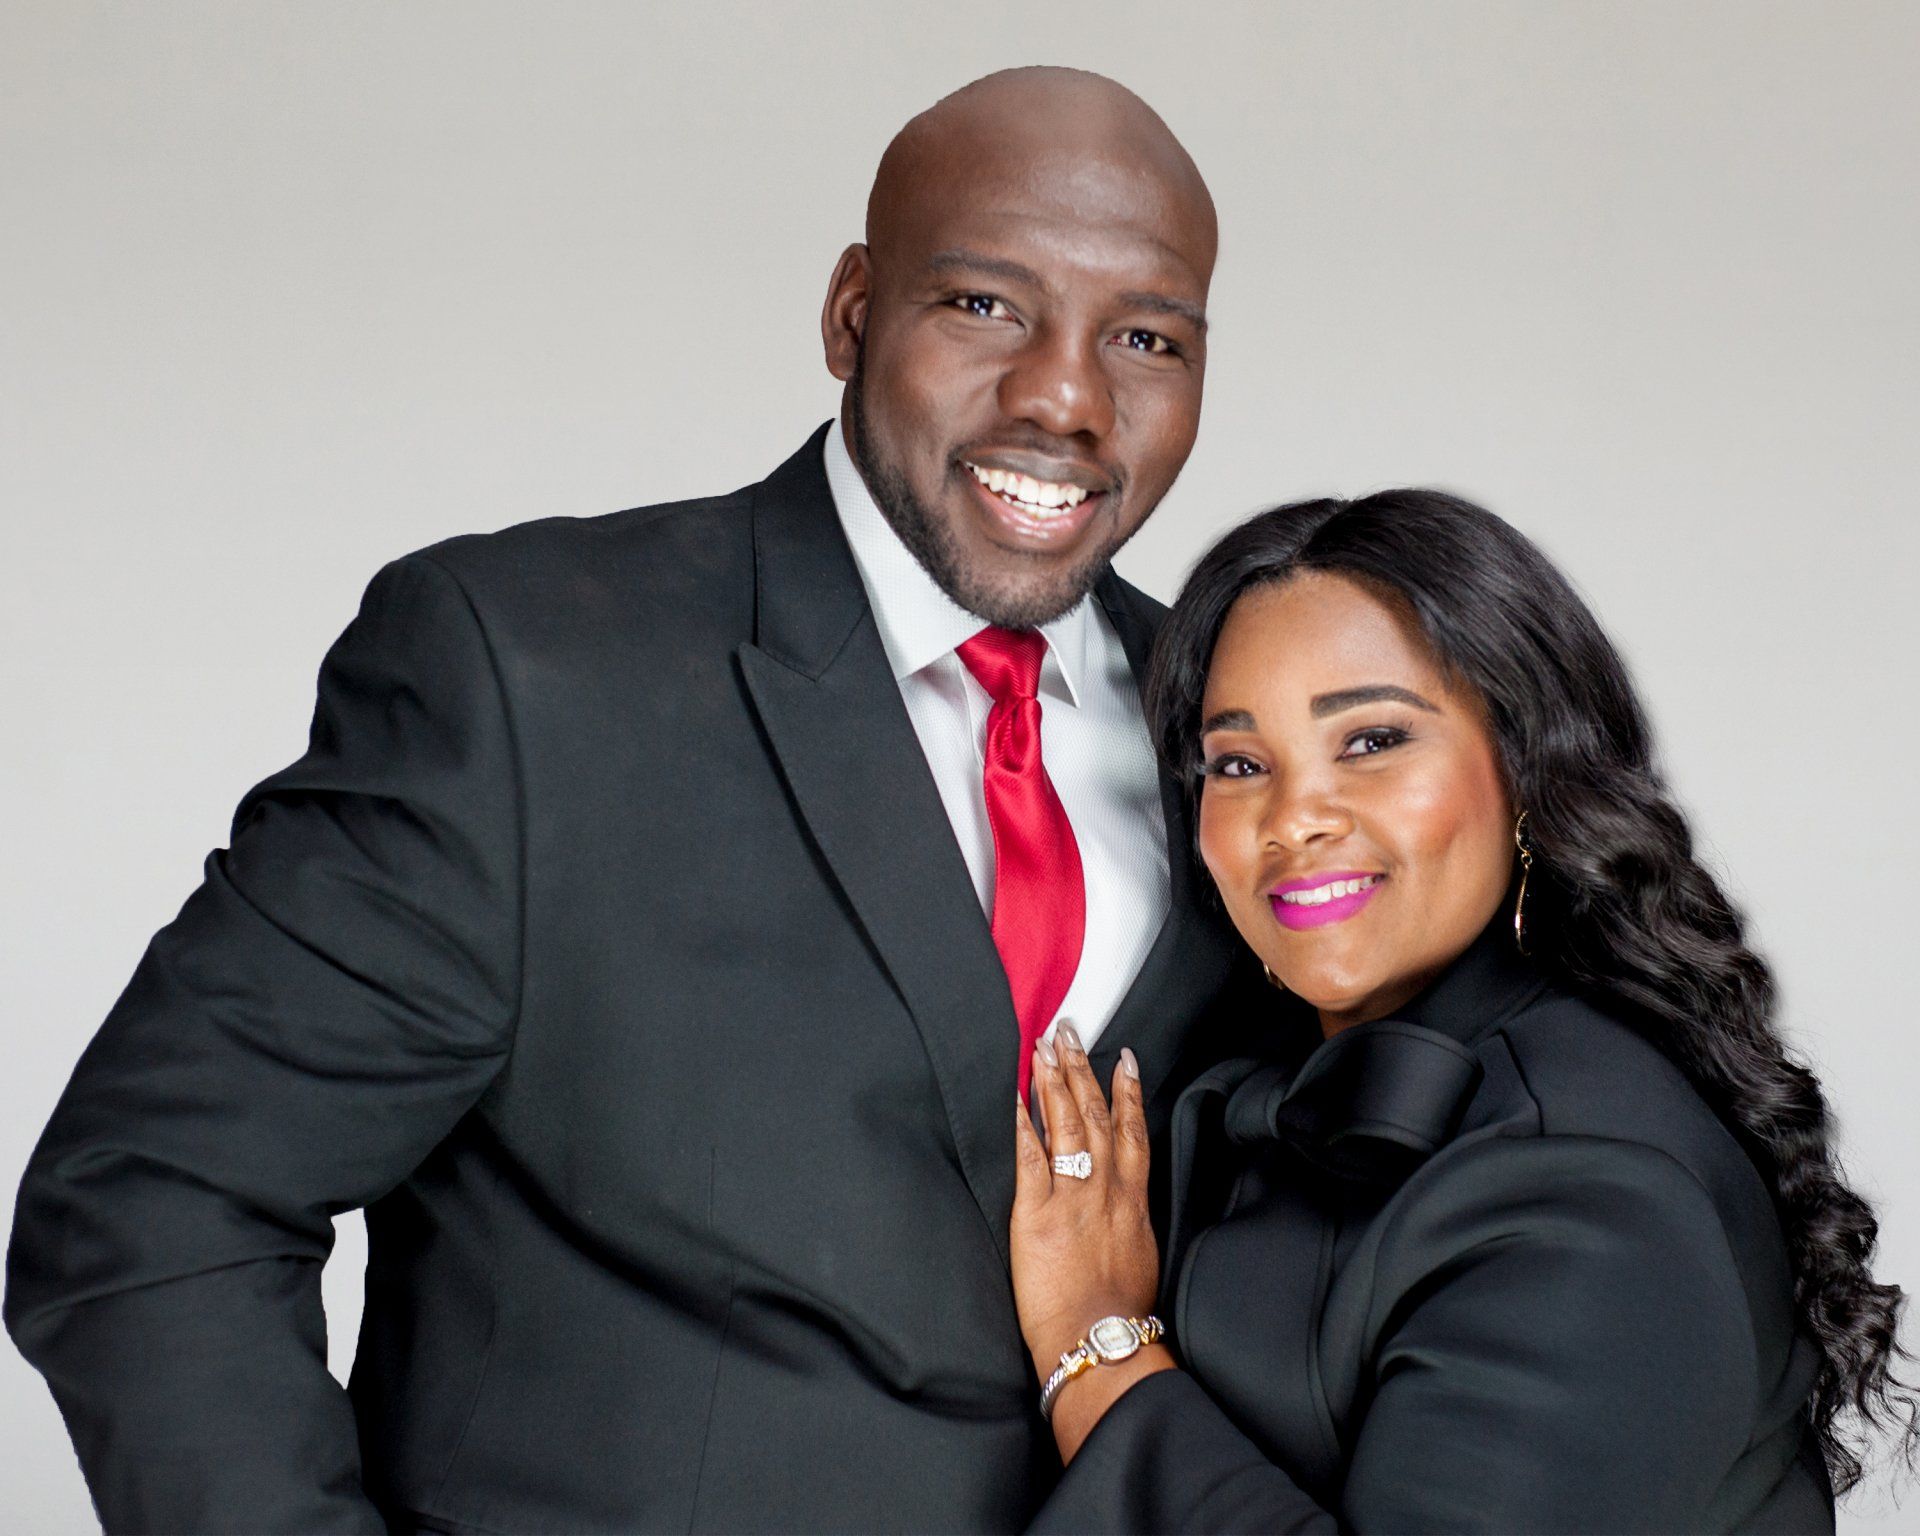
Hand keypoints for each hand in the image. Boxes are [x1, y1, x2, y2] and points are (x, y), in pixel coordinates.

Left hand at [1011, 1026, 1165, 1402]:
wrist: (1100, 1341)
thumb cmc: (1121, 1312)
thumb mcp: (1141, 1255)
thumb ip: (1130, 1219)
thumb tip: (1124, 1205)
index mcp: (1132, 1200)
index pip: (1132, 1131)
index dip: (1128, 1092)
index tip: (1125, 1059)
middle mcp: (1105, 1189)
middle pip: (1094, 1115)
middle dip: (1082, 1069)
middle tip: (1070, 1032)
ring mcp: (1071, 1197)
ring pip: (1064, 1125)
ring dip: (1054, 1081)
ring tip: (1045, 1046)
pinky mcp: (1036, 1213)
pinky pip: (1028, 1157)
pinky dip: (1021, 1123)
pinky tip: (1013, 1095)